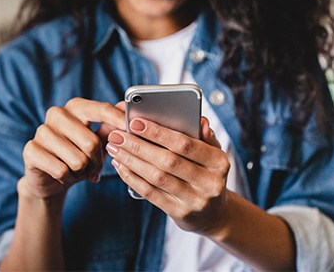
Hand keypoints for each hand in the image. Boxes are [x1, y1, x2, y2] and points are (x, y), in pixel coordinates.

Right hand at [21, 98, 125, 199]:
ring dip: (83, 171)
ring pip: (78, 159)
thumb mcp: (99, 141)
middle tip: (95, 168)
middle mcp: (57, 114)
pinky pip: (61, 170)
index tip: (130, 128)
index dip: (117, 120)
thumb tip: (126, 108)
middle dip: (98, 161)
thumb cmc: (80, 154)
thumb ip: (111, 127)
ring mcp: (42, 130)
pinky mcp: (31, 150)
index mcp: (76, 107)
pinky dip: (67, 178)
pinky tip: (64, 174)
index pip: (101, 109)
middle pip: (91, 142)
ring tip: (78, 170)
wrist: (51, 177)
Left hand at [106, 116, 230, 236]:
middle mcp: (210, 183)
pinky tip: (121, 166)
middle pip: (168, 161)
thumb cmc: (208, 174)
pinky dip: (132, 178)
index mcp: (219, 162)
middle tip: (117, 135)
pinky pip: (151, 193)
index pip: (186, 144)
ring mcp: (195, 200)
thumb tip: (200, 121)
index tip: (135, 122)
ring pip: (157, 178)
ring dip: (131, 161)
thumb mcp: (213, 154)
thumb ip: (205, 137)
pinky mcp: (180, 213)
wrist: (214, 213)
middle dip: (138, 146)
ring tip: (115, 148)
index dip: (159, 133)